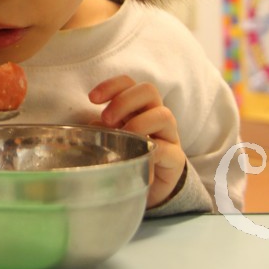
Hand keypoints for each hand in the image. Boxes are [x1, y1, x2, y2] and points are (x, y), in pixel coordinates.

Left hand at [89, 75, 186, 207]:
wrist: (154, 185)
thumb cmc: (131, 156)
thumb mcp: (113, 140)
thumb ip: (103, 131)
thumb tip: (92, 126)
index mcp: (138, 106)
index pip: (128, 83)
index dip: (111, 85)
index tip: (92, 98)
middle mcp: (156, 114)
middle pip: (148, 90)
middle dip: (124, 100)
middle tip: (106, 119)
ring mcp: (168, 135)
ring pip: (164, 115)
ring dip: (139, 123)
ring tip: (123, 138)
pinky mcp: (176, 158)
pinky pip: (167, 149)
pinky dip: (151, 151)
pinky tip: (137, 159)